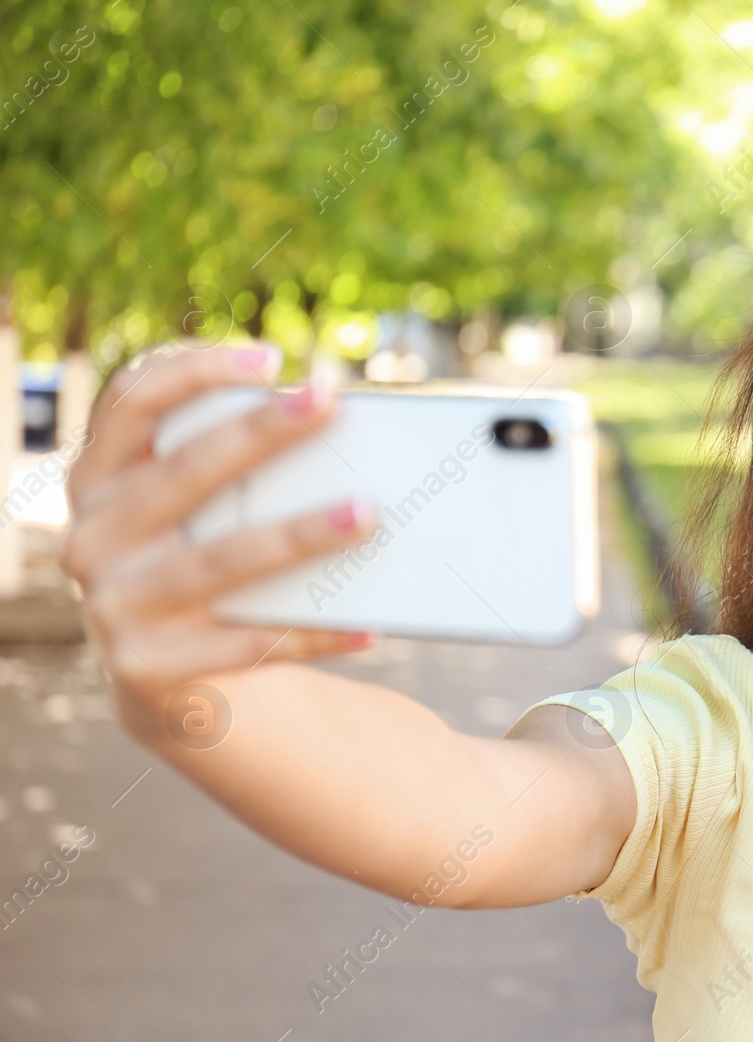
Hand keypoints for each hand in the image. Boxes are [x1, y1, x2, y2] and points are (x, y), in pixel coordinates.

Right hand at [62, 343, 377, 733]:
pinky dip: (316, 632)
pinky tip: (368, 623)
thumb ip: (225, 470)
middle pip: (186, 473)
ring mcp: (114, 604)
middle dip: (262, 433)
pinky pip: (251, 642)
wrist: (163, 683)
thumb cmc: (196, 563)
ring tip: (369, 513)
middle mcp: (94, 537)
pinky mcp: (148, 667)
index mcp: (98, 481)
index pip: (130, 402)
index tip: (270, 357)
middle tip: (331, 402)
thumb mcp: (185, 514)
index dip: (194, 370)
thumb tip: (335, 429)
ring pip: (223, 560)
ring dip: (301, 534)